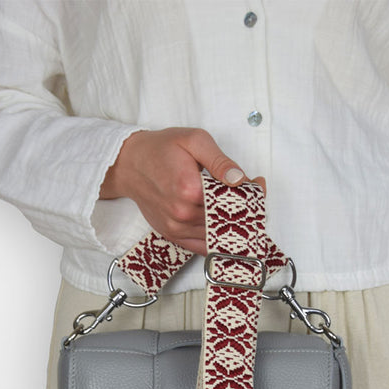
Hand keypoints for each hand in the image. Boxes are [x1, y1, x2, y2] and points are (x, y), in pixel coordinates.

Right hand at [99, 127, 265, 255]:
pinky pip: (204, 247)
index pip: (233, 200)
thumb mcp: (193, 141)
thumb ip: (219, 161)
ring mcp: (177, 228)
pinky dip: (218, 241)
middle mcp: (183, 214)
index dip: (251, 193)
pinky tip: (226, 229)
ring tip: (239, 208)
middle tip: (253, 195)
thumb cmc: (160, 149)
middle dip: (245, 209)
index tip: (258, 184)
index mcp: (191, 190)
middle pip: (227, 220)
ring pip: (218, 236)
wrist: (129, 164)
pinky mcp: (174, 236)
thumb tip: (240, 179)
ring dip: (233, 226)